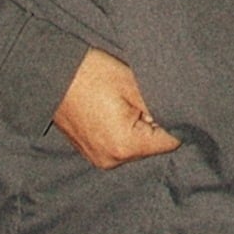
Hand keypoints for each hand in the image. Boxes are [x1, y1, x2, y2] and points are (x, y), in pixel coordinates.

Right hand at [53, 47, 182, 168]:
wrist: (49, 73)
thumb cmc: (91, 74)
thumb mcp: (133, 83)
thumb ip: (162, 104)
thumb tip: (184, 113)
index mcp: (124, 146)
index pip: (170, 141)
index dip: (177, 119)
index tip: (174, 101)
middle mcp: (112, 160)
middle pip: (153, 146)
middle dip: (156, 123)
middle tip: (145, 97)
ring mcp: (100, 159)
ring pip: (138, 145)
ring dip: (140, 126)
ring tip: (128, 101)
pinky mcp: (92, 152)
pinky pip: (121, 144)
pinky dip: (125, 129)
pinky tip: (116, 109)